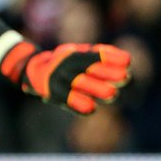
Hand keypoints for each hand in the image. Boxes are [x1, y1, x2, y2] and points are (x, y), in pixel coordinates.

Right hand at [0, 41, 131, 114]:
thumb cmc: (64, 62)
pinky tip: (90, 108)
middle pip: (90, 68)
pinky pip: (69, 100)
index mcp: (74, 54)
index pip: (96, 55)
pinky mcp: (54, 93)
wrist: (33, 70)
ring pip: (81, 84)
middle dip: (109, 73)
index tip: (127, 62)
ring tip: (112, 94)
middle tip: (125, 78)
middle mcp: (66, 65)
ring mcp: (59, 79)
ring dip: (98, 89)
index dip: (112, 58)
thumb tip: (126, 60)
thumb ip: (100, 54)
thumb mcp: (78, 52)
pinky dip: (80, 105)